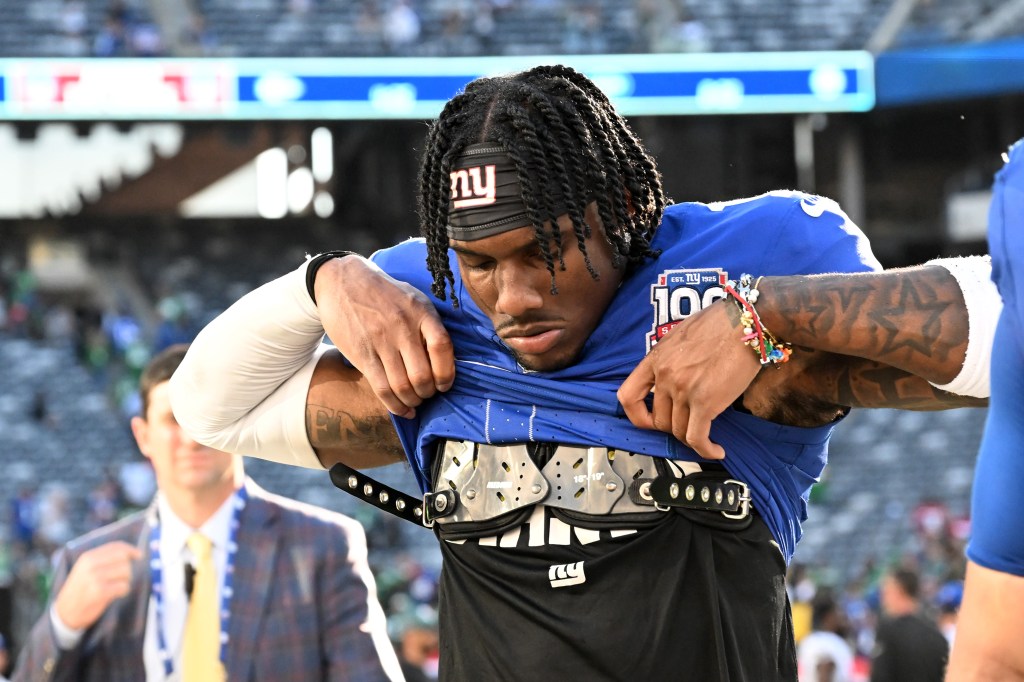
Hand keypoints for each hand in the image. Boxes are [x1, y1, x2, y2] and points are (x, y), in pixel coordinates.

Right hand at [53, 542, 141, 630]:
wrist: (65, 613)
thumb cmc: (80, 590)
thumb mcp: (85, 569)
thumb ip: (103, 560)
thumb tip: (131, 552)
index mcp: (88, 557)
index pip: (116, 547)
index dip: (130, 550)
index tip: (139, 555)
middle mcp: (91, 565)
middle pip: (124, 559)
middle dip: (127, 569)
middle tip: (120, 578)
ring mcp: (94, 578)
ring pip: (126, 572)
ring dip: (125, 581)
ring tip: (114, 587)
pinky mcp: (99, 592)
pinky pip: (123, 586)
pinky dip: (123, 591)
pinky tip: (115, 594)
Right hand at [315, 256, 454, 417]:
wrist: (342, 282)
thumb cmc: (384, 294)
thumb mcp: (413, 298)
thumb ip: (430, 324)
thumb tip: (449, 358)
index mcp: (421, 312)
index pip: (442, 348)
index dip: (447, 373)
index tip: (445, 384)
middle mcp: (402, 327)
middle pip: (422, 375)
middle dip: (428, 393)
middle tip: (427, 394)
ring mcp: (381, 341)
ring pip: (402, 386)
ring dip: (412, 401)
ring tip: (414, 401)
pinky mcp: (362, 354)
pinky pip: (382, 388)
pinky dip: (395, 406)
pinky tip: (402, 409)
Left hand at [618, 300, 759, 459]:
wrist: (746, 320)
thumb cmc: (721, 323)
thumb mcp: (681, 336)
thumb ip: (671, 360)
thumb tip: (674, 380)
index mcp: (655, 359)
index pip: (628, 396)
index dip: (636, 415)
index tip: (648, 422)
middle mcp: (665, 376)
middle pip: (659, 419)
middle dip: (674, 427)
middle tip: (691, 424)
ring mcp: (683, 390)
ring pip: (678, 431)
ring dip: (692, 438)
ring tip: (707, 438)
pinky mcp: (706, 402)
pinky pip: (697, 438)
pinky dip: (706, 450)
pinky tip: (716, 450)